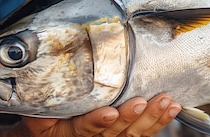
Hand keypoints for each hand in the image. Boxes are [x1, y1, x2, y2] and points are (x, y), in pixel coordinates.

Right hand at [18, 94, 180, 136]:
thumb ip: (45, 98)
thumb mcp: (38, 109)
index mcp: (67, 133)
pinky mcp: (125, 134)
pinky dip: (159, 120)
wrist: (52, 129)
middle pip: (113, 133)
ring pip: (132, 134)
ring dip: (151, 118)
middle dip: (129, 117)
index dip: (96, 122)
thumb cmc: (47, 115)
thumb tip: (41, 78)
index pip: (83, 129)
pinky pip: (144, 133)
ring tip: (164, 102)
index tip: (109, 112)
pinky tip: (171, 108)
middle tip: (141, 102)